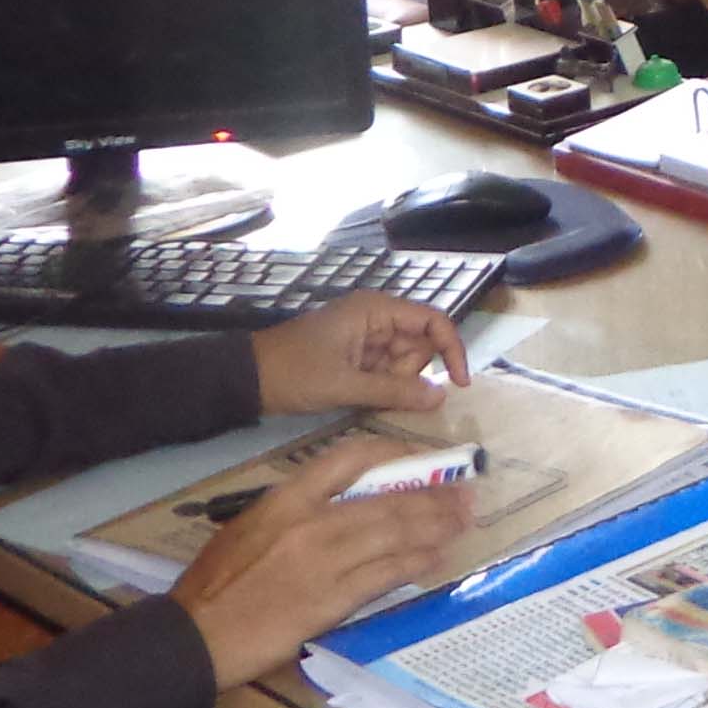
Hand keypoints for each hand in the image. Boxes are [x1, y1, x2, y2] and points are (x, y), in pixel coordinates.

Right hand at [172, 441, 478, 690]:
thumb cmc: (214, 583)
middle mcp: (310, 522)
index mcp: (285, 499)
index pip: (349, 459)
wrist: (196, 635)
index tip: (420, 458)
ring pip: (394, 534)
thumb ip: (294, 511)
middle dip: (432, 494)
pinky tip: (438, 556)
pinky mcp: (331, 600)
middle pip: (386, 499)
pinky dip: (416, 562)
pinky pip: (385, 575)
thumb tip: (342, 504)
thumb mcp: (248, 527)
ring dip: (436, 525)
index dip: (393, 453)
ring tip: (463, 519)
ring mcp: (324, 561)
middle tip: (465, 490)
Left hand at [251, 291, 472, 416]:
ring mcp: (366, 337)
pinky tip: (359, 396)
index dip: (452, 349)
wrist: (247, 380)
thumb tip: (442, 396)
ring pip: (404, 363)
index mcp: (376, 310)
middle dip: (410, 373)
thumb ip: (395, 390)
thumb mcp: (345, 384)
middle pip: (420, 345)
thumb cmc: (293, 373)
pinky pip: (386, 372)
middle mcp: (376, 318)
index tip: (460, 383)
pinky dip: (381, 387)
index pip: (433, 321)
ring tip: (360, 393)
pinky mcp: (356, 356)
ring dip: (394, 384)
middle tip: (379, 390)